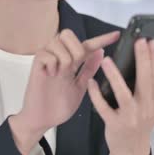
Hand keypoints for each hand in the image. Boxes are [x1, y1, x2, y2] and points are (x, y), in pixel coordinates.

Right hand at [10, 29, 119, 154]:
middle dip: (76, 48)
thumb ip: (89, 69)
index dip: (102, 39)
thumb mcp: (80, 86)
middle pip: (68, 34)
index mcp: (71, 62)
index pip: (87, 45)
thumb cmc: (58, 105)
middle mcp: (58, 57)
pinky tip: (50, 75)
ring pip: (58, 42)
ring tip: (60, 74)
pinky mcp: (36, 64)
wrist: (43, 120)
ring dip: (64, 58)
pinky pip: (47, 54)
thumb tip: (101, 52)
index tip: (117, 35)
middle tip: (74, 66)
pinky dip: (52, 64)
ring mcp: (47, 59)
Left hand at [87, 38, 153, 154]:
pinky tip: (91, 82)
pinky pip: (104, 107)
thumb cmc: (138, 122)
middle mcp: (145, 109)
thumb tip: (144, 60)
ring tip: (107, 59)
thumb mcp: (149, 105)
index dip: (153, 57)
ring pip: (123, 94)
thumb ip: (147, 87)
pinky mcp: (115, 124)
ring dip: (115, 76)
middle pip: (144, 81)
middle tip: (137, 41)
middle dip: (142, 60)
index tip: (150, 41)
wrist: (131, 150)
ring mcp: (131, 117)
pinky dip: (96, 95)